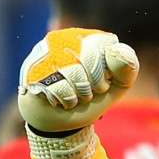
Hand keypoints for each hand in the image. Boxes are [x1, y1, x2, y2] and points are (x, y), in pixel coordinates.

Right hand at [17, 30, 137, 134]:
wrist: (60, 121)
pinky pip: (57, 85)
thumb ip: (127, 68)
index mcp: (86, 37)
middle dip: (94, 83)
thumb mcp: (116, 86)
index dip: (107, 70)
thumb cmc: (89, 98)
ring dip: (80, 94)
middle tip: (89, 92)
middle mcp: (64, 38)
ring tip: (75, 96)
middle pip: (90, 56)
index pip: (107, 45)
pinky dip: (66, 99)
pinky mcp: (32, 70)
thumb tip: (117, 51)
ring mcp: (45, 53)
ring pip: (73, 71)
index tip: (103, 81)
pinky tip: (60, 100)